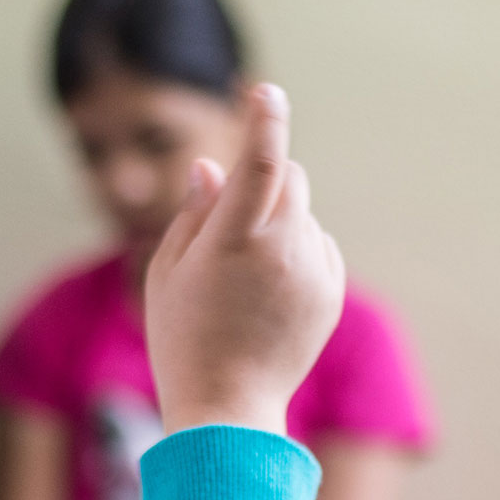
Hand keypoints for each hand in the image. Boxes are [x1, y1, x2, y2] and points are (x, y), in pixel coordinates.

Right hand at [144, 82, 346, 435]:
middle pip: (290, 177)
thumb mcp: (168, 272)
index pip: (261, 162)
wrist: (228, 408)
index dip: (265, 120)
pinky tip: (268, 289)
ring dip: (278, 217)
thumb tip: (214, 168)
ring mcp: (312, 271)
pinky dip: (298, 248)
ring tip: (244, 272)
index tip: (266, 92)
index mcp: (234, 240)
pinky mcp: (331, 292)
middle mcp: (281, 250)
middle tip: (233, 213)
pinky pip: (319, 243)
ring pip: (304, 211)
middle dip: (265, 177)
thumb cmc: (183, 338)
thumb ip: (193, 212)